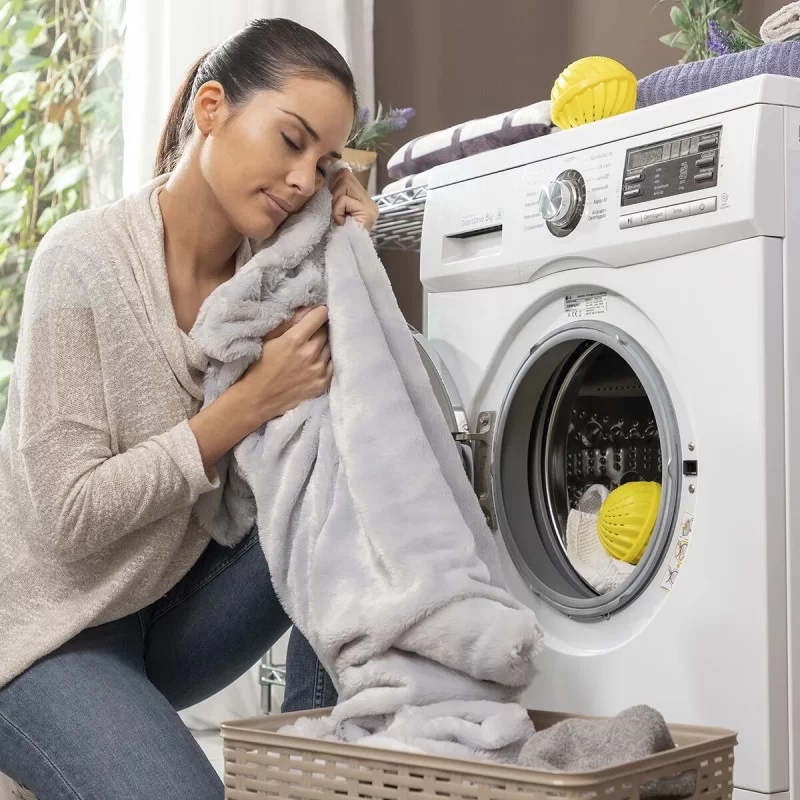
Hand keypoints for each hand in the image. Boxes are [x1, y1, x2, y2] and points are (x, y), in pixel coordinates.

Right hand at [236, 305, 331, 425]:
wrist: (258, 398)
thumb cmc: (259, 366)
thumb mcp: (268, 338)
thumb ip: (289, 321)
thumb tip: (307, 307)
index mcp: (295, 340)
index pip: (320, 316)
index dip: (318, 312)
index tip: (316, 314)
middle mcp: (310, 354)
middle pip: (325, 331)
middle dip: (319, 329)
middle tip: (309, 333)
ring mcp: (318, 370)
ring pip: (329, 347)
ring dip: (322, 345)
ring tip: (309, 349)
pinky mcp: (322, 383)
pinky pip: (332, 364)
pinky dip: (325, 360)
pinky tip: (313, 361)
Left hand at [331, 167, 378, 229]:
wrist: (342, 254)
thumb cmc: (335, 232)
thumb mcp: (334, 208)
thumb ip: (336, 193)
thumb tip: (329, 171)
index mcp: (362, 199)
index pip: (347, 175)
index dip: (334, 181)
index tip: (329, 196)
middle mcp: (369, 201)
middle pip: (346, 176)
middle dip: (334, 191)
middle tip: (334, 209)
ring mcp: (370, 207)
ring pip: (344, 184)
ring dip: (335, 201)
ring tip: (338, 216)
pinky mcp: (367, 212)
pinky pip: (344, 199)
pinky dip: (337, 210)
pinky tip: (340, 222)